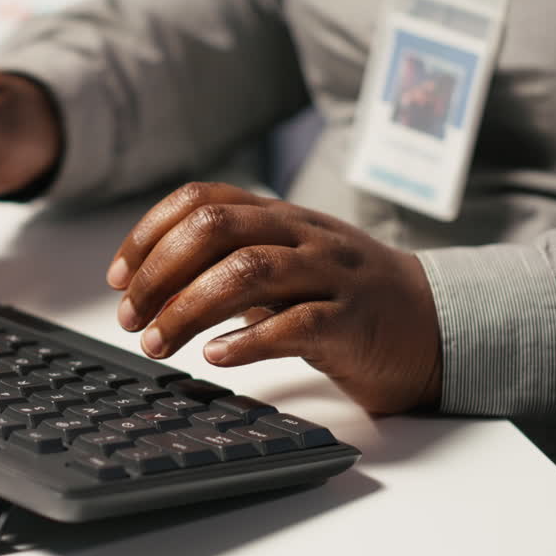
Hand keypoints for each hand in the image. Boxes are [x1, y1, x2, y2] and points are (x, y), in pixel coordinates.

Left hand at [106, 182, 441, 414]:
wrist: (437, 326)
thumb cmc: (345, 300)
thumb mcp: (284, 269)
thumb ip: (227, 267)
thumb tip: (150, 287)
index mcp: (281, 217)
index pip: (202, 199)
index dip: (149, 234)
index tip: (118, 277)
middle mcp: (304, 235)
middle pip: (217, 228)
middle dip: (159, 272)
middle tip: (130, 318)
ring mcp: (332, 275)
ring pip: (249, 271)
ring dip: (188, 308)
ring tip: (158, 343)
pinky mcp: (354, 322)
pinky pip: (297, 324)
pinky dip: (248, 341)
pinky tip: (216, 357)